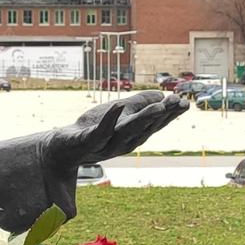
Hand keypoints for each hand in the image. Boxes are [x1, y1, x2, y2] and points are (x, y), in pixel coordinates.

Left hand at [49, 90, 187, 166]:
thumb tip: (162, 95)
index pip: (154, 125)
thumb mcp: (118, 112)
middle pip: (146, 130)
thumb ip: (140, 104)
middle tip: (181, 104)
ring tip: (159, 106)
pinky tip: (118, 106)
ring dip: (143, 120)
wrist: (60, 148)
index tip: (185, 103)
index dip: (170, 115)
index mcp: (131, 136)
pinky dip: (110, 121)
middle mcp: (122, 143)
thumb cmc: (90, 130)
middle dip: (163, 117)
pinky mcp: (87, 142)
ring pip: (127, 133)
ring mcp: (105, 145)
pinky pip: (100, 132)